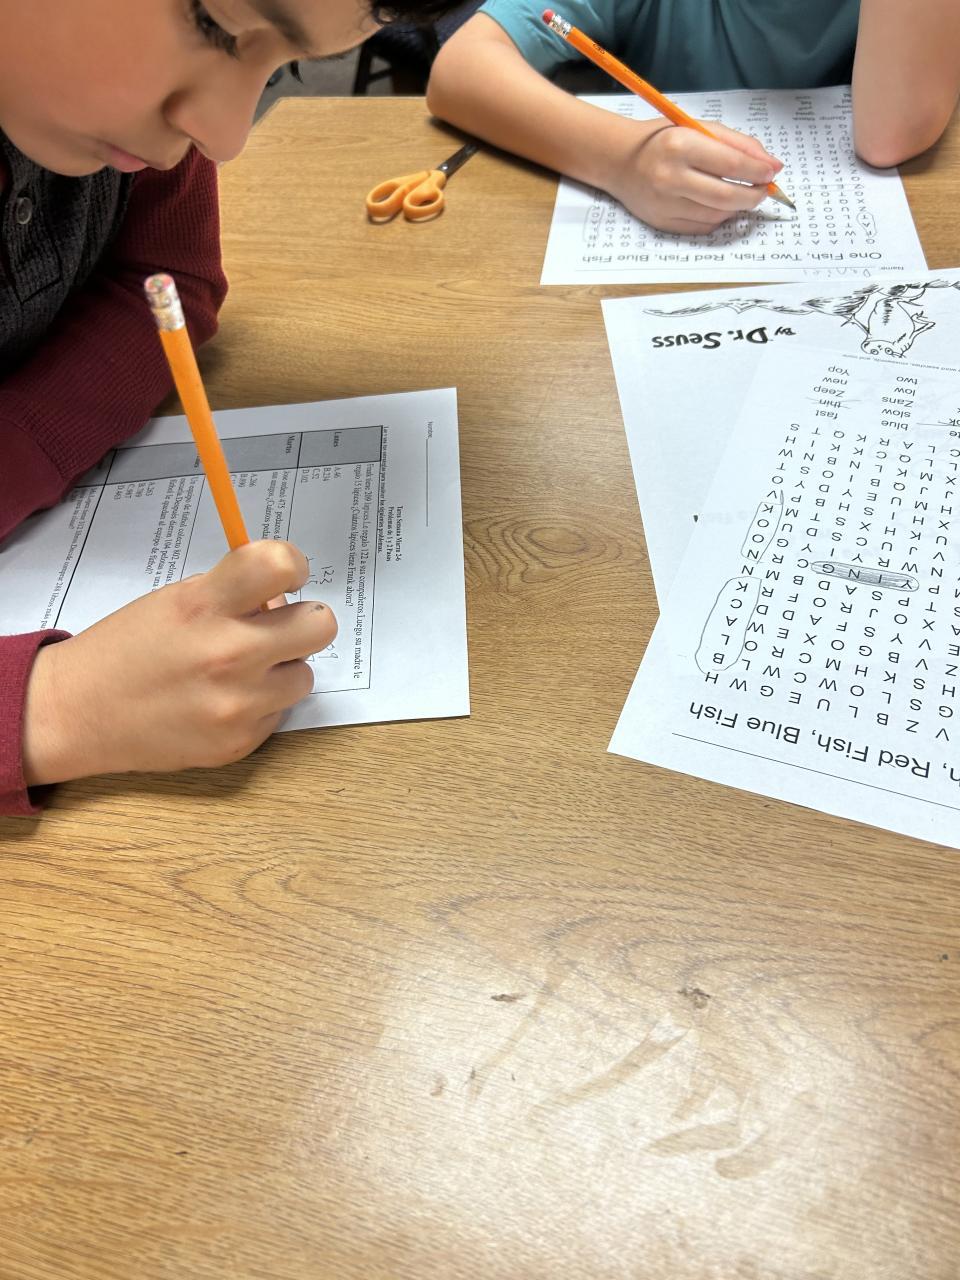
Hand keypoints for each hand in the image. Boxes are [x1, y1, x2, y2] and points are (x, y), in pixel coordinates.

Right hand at [21, 540, 337, 784]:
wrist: (78, 713)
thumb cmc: (128, 648)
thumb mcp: (176, 602)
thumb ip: (232, 595)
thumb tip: (281, 601)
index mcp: (205, 605)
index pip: (279, 565)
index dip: (293, 564)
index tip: (288, 575)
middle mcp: (228, 653)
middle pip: (320, 625)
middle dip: (303, 622)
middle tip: (278, 627)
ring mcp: (236, 703)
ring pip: (304, 675)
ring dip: (281, 669)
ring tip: (240, 671)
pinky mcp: (239, 742)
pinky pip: (279, 713)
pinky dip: (260, 704)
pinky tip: (220, 702)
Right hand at [606, 119, 782, 233]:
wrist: (620, 161)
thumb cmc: (664, 139)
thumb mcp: (698, 128)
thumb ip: (736, 143)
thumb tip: (771, 165)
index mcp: (680, 145)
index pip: (731, 163)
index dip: (758, 171)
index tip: (772, 173)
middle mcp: (670, 177)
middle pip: (726, 196)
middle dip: (753, 196)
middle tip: (764, 191)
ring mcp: (664, 204)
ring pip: (717, 215)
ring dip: (737, 208)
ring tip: (742, 195)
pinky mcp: (662, 222)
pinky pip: (702, 226)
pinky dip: (718, 218)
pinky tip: (719, 205)